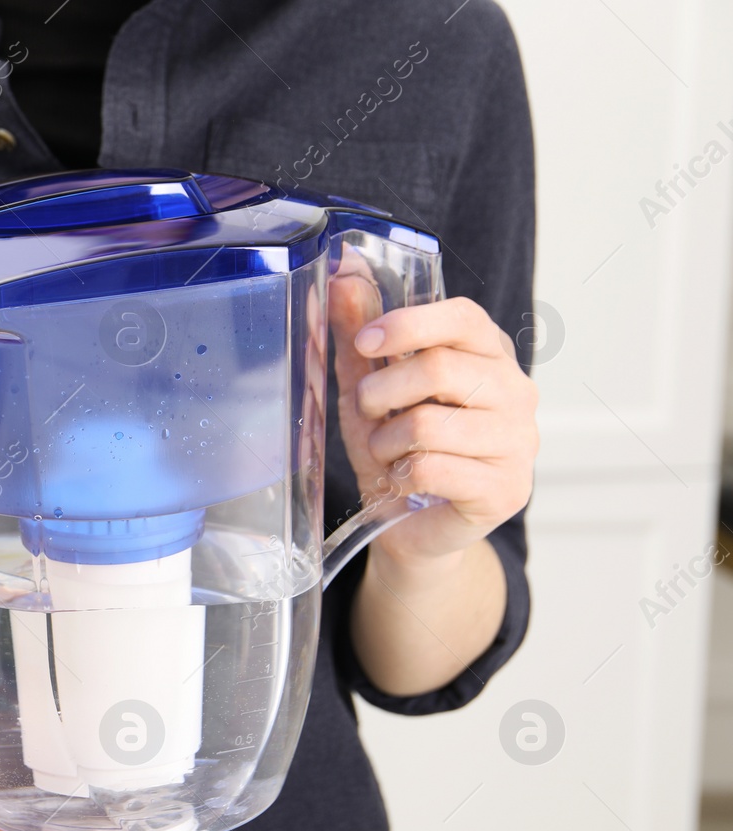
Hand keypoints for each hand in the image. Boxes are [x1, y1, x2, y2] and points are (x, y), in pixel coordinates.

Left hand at [329, 261, 538, 568]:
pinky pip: (433, 469)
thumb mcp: (369, 387)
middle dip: (381, 392)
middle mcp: (515, 392)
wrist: (411, 525)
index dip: (407, 324)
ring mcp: (518, 441)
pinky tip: (404, 480)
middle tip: (368, 411)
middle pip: (439, 368)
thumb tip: (346, 271)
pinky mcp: (506, 488)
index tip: (365, 342)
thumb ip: (361, 334)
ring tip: (387, 452)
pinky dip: (400, 475)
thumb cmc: (397, 450)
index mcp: (488, 355)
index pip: (463, 317)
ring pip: (428, 424)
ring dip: (386, 442)